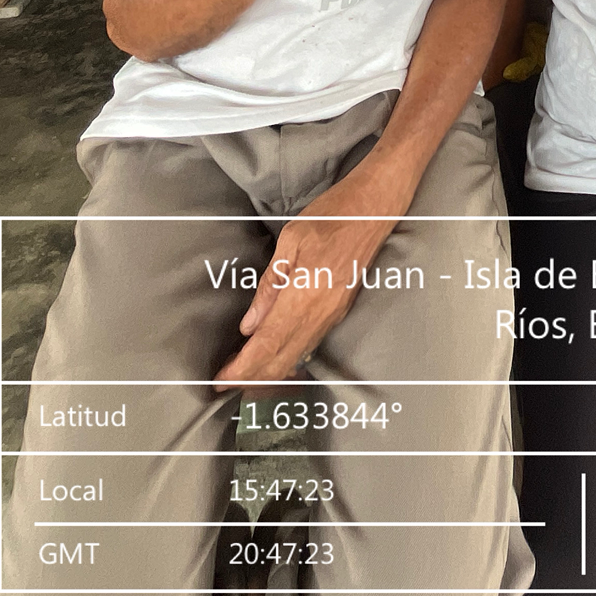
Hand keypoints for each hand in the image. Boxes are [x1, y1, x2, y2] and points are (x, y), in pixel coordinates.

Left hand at [213, 166, 397, 388]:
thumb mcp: (291, 240)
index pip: (267, 345)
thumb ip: (270, 285)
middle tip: (223, 386)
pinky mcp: (339, 311)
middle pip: (281, 360)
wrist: (376, 209)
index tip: (220, 382)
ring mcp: (332, 315)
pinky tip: (275, 358)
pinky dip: (288, 358)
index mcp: (303, 296)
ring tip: (242, 375)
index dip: (242, 369)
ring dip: (268, 371)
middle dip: (251, 378)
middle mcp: (319, 314)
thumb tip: (249, 325)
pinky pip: (309, 344)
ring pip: (296, 356)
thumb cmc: (331, 215)